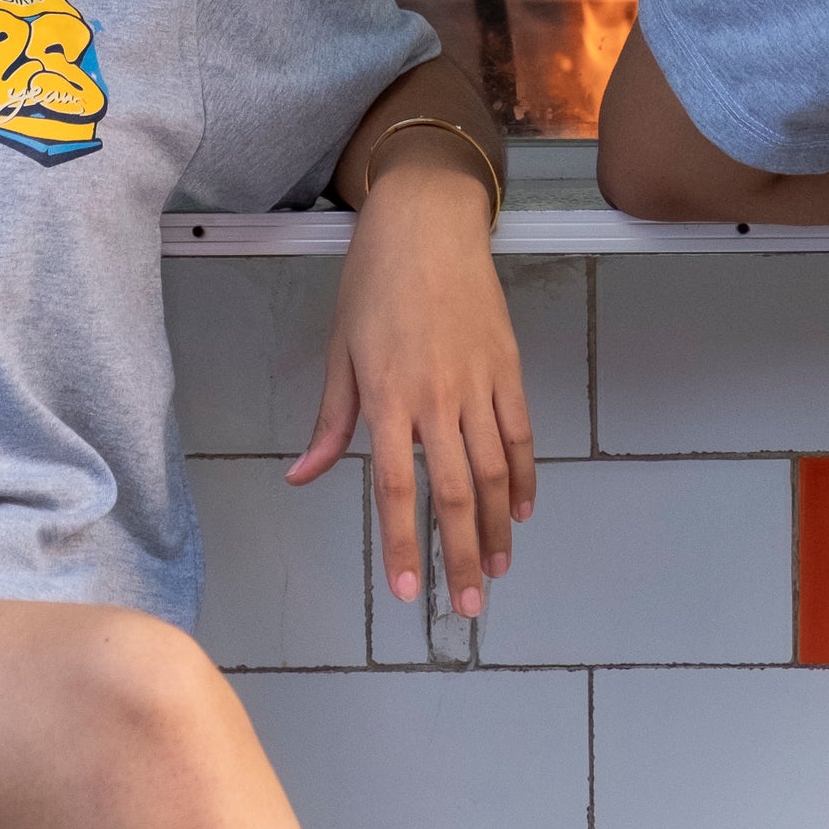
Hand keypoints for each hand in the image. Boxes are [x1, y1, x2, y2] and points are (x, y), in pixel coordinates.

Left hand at [290, 156, 532, 616]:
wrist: (427, 221)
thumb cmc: (373, 281)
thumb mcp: (340, 349)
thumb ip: (331, 421)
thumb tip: (302, 475)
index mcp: (388, 397)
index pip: (399, 489)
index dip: (405, 546)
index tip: (406, 591)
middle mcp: (437, 398)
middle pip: (457, 494)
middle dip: (462, 557)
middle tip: (466, 607)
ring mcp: (478, 383)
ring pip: (496, 472)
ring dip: (500, 528)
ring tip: (498, 571)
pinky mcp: (507, 366)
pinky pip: (521, 433)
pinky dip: (526, 476)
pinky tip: (524, 510)